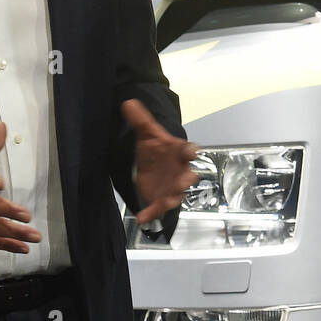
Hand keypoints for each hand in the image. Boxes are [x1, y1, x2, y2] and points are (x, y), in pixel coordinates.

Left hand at [123, 98, 197, 224]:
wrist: (152, 165)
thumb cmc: (156, 149)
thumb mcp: (147, 134)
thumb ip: (140, 120)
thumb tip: (128, 102)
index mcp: (179, 152)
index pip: (189, 150)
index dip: (190, 151)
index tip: (192, 152)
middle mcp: (181, 171)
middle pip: (189, 176)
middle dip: (187, 179)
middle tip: (183, 181)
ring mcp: (173, 187)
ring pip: (178, 195)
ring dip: (173, 197)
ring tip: (166, 201)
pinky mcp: (162, 199)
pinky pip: (158, 208)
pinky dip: (151, 213)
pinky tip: (141, 218)